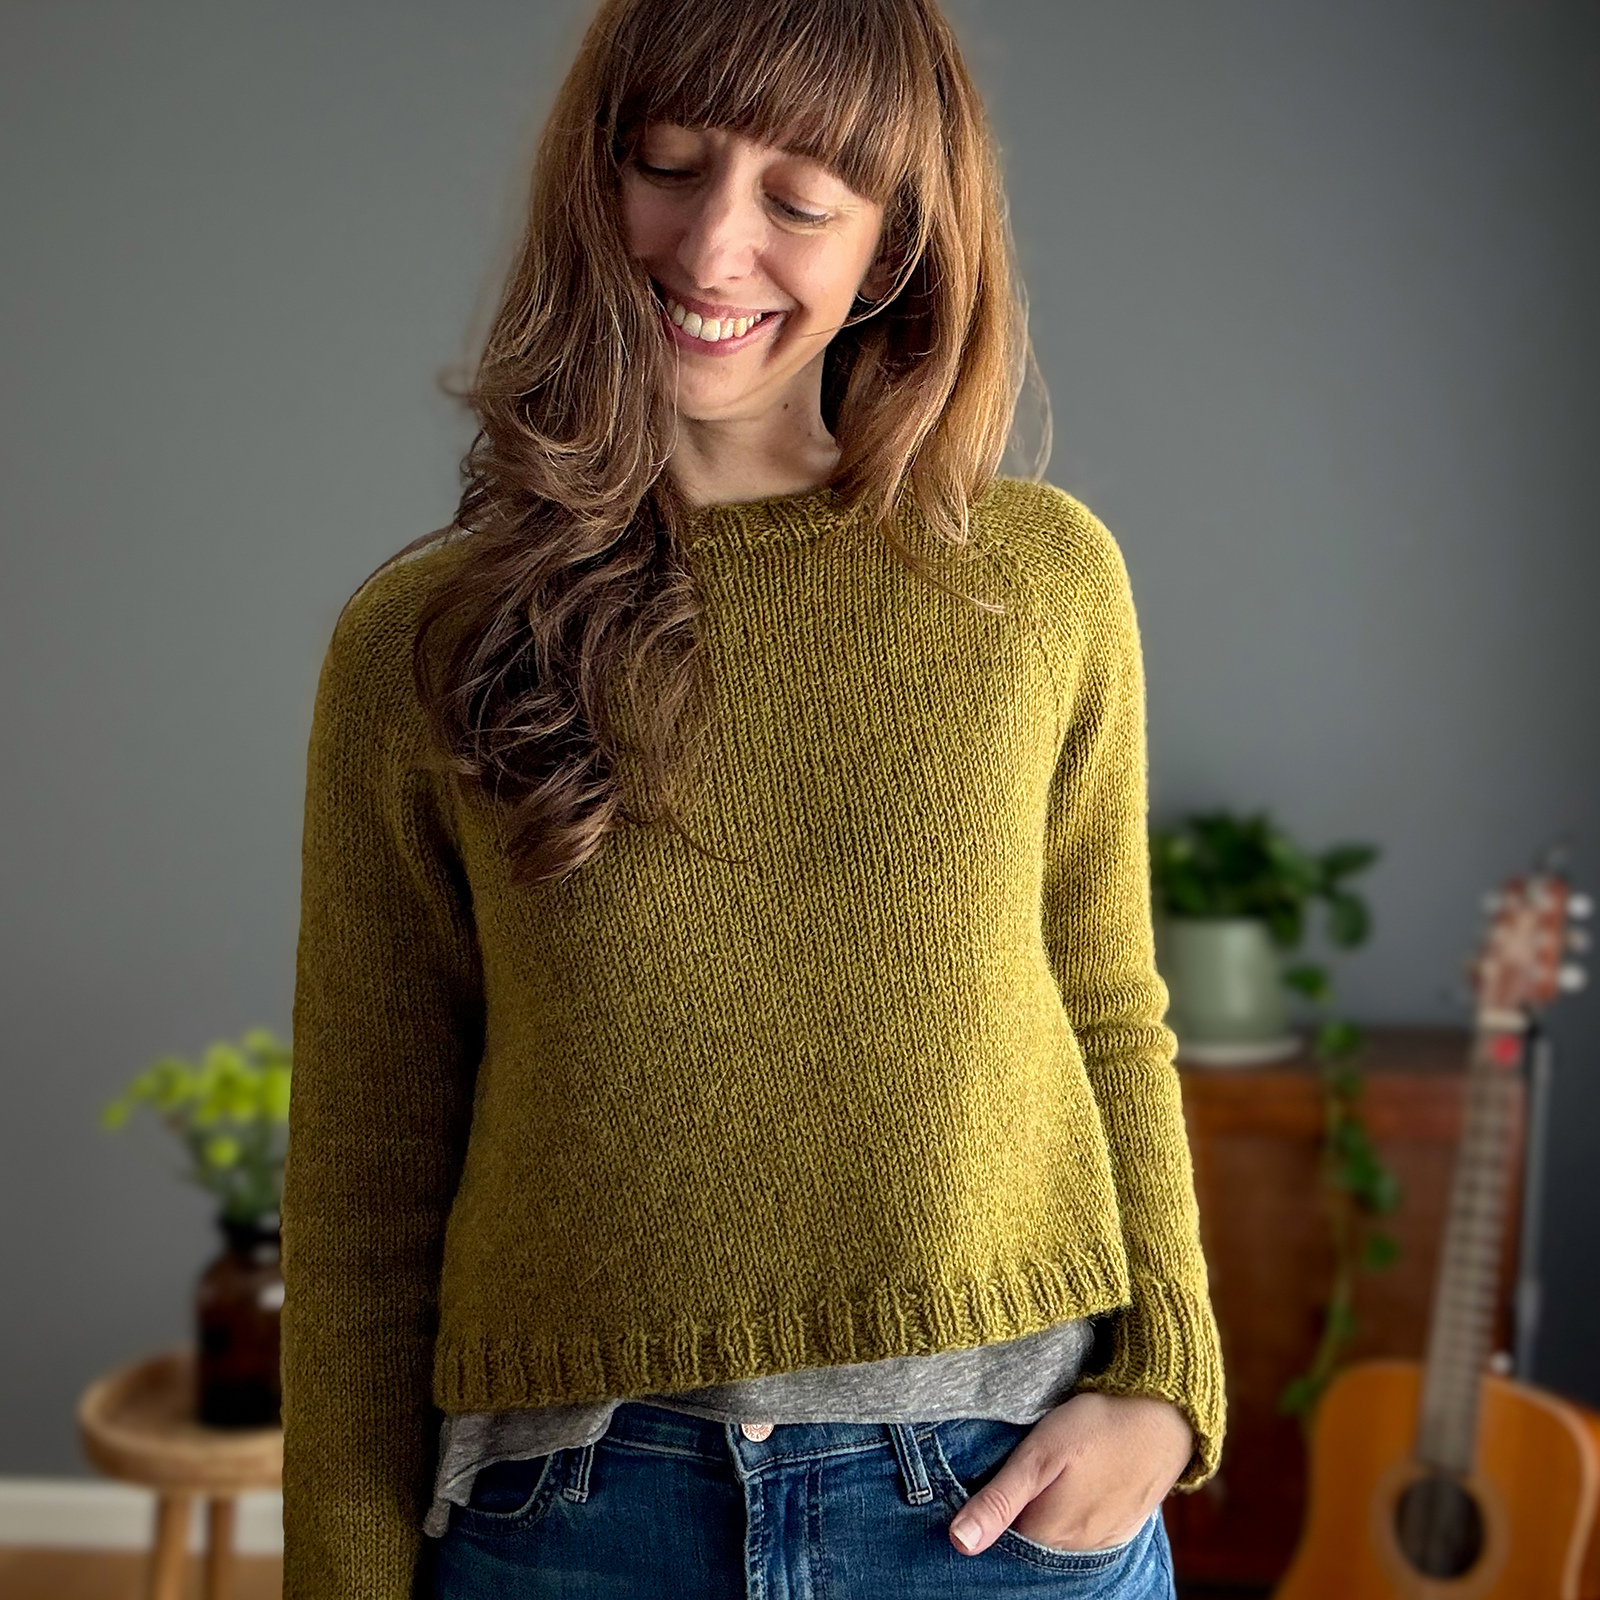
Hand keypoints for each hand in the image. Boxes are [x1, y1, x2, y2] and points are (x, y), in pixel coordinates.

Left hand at [947, 1392, 1192, 1556]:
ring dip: (1043, 1516)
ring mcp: (1103, 1540)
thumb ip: (1000, 1500)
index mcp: (1049, 1534)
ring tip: (1044, 1478)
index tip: (981, 1484)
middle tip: (1017, 1474)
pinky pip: (1084, 1533)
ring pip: (1057, 1539)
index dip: (986, 1513)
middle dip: (1015, 1517)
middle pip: (1029, 1543)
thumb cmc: (1096, 1427)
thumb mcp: (1039, 1455)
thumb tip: (959, 1542)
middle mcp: (1076, 1549)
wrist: (1163, 1416)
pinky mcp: (1121, 1526)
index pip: (1000, 1542)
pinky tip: (1070, 1488)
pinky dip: (1070, 1515)